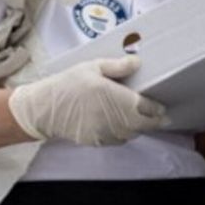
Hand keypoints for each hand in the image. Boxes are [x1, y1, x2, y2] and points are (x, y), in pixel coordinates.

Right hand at [7, 56, 165, 145]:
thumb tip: (138, 62)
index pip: (146, 107)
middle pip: (144, 124)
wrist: (41, 109)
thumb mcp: (91, 67)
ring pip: (132, 134)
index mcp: (115, 97)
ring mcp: (106, 132)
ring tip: (141, 120)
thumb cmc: (67, 84)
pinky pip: (118, 140)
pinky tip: (122, 126)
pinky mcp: (97, 141)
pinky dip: (124, 134)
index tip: (162, 107)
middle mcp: (114, 118)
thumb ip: (117, 66)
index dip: (157, 108)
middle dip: (154, 121)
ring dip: (139, 128)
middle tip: (161, 117)